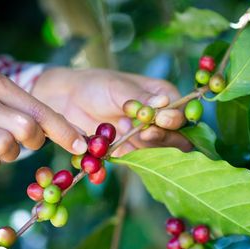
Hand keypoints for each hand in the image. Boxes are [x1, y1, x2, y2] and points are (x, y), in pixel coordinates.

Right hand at [0, 73, 87, 173]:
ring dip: (9, 154)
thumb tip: (80, 137)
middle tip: (25, 141)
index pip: (40, 110)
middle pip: (27, 128)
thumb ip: (41, 118)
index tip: (82, 146)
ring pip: (7, 146)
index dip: (64, 131)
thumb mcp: (7, 107)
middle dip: (34, 141)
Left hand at [32, 68, 191, 155]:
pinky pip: (138, 161)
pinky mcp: (131, 151)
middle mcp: (159, 120)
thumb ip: (140, 98)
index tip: (159, 120)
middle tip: (145, 134)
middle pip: (176, 137)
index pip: (180, 113)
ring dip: (147, 150)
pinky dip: (130, 161)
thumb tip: (165, 102)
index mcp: (163, 97)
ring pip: (160, 153)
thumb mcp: (118, 88)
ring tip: (125, 136)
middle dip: (163, 138)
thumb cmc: (96, 86)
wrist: (69, 101)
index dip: (174, 119)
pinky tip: (116, 152)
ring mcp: (146, 138)